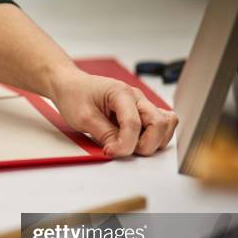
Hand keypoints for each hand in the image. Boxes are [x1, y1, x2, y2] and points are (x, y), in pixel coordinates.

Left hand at [50, 67, 178, 156]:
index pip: (133, 123)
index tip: (109, 151)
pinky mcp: (142, 112)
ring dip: (153, 141)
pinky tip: (137, 140)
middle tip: (122, 150)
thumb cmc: (75, 96)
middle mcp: (137, 97)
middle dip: (144, 145)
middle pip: (158, 124)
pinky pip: (161, 124)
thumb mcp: (83, 118)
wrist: (72, 86)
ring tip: (130, 146)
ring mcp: (142, 104)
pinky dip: (156, 136)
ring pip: (165, 124)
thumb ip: (104, 134)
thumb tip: (121, 149)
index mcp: (121, 93)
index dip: (124, 144)